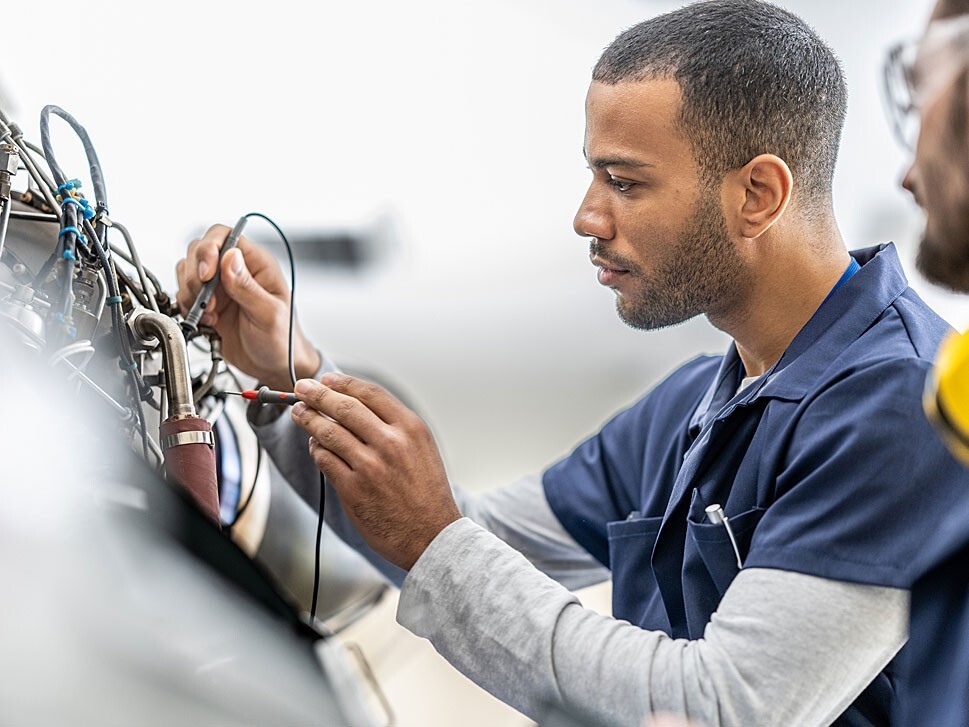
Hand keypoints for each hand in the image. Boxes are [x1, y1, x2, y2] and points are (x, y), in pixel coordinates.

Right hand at [175, 224, 319, 390]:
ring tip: (210, 314)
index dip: (209, 249)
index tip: (206, 274)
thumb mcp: (268, 314)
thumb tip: (230, 257)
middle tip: (207, 301)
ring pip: (188, 272)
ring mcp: (221, 287)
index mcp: (257, 264)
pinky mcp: (209, 304)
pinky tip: (206, 321)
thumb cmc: (282, 340)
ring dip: (190, 293)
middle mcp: (236, 271)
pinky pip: (185, 294)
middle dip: (195, 275)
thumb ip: (247, 287)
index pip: (225, 236)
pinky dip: (187, 307)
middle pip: (199, 250)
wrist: (273, 367)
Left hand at [291, 373, 461, 570]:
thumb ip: (394, 427)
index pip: (370, 394)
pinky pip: (325, 460)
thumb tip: (356, 406)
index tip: (326, 379)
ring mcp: (370, 466)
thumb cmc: (426, 492)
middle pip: (344, 408)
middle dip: (318, 394)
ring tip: (299, 413)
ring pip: (329, 432)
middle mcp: (391, 443)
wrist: (431, 534)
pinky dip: (316, 449)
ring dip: (309, 419)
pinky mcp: (353, 489)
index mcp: (411, 428)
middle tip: (301, 388)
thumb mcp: (422, 449)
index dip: (343, 383)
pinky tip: (314, 446)